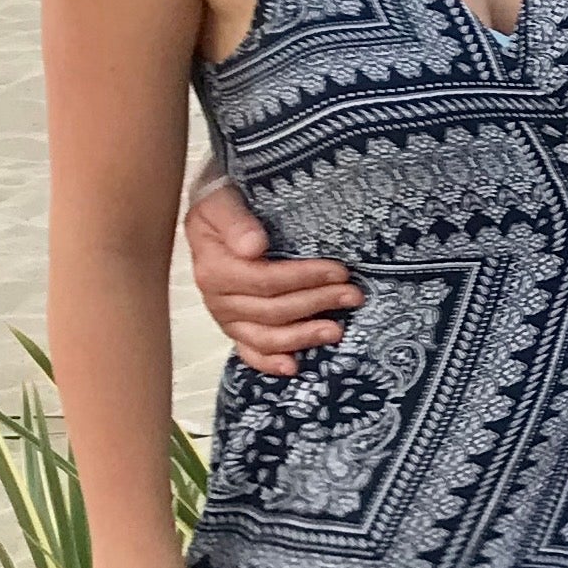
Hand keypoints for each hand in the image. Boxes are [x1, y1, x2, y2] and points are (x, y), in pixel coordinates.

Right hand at [185, 178, 359, 376]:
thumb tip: (254, 246)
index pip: (265, 280)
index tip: (340, 270)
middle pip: (272, 310)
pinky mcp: (234, 326)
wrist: (213, 211)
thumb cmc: (224, 202)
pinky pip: (248, 351)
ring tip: (337, 331)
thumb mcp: (223, 200)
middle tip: (354, 294)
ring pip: (265, 336)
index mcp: (214, 268)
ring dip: (303, 336)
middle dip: (317, 303)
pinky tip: (294, 367)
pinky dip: (270, 362)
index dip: (305, 278)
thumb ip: (236, 221)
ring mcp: (225, 316)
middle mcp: (217, 298)